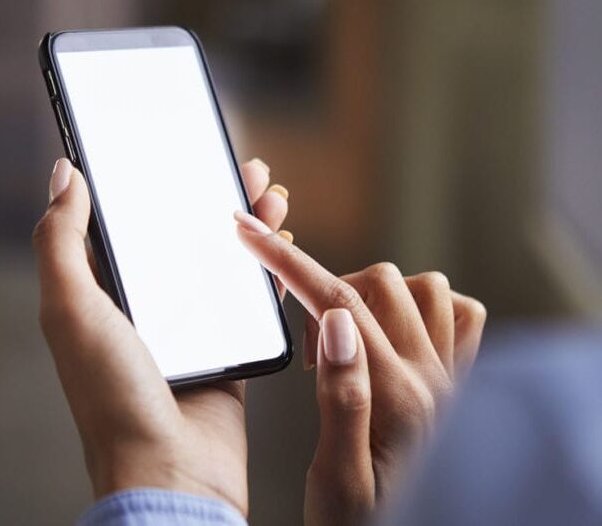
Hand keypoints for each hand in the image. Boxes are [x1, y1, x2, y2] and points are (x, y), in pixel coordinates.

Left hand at [32, 157, 289, 516]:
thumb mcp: (73, 309)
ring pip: (224, 259)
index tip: (183, 153)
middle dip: (215, 197)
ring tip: (270, 192)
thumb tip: (65, 174)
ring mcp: (192, 326)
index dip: (160, 185)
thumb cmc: (113, 397)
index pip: (136, 223)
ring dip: (248, 225)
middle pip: (187, 235)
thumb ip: (62, 241)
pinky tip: (282, 241)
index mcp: (108, 292)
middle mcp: (150, 305)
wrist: (171, 472)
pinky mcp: (229, 346)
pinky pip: (252, 297)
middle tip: (240, 166)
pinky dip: (268, 268)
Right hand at [234, 217, 485, 525]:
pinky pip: (460, 315)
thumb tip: (336, 319)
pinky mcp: (459, 383)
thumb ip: (342, 397)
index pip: (336, 301)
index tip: (252, 232)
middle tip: (304, 347)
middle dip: (324, 287)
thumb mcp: (337, 481)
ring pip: (422, 287)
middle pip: (375, 282)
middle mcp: (433, 379)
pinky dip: (426, 306)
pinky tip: (397, 332)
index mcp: (396, 398)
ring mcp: (452, 378)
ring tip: (348, 336)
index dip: (288, 261)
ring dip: (375, 292)